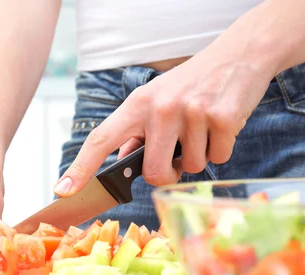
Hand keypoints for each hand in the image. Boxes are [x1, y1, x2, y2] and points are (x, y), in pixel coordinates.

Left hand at [53, 52, 273, 195]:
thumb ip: (138, 131)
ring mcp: (191, 113)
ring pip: (190, 168)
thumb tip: (124, 160)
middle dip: (167, 174)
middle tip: (177, 155)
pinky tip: (220, 124)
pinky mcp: (222, 118)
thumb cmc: (192, 83)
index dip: (80, 168)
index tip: (63, 190)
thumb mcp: (156, 99)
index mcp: (137, 104)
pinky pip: (217, 159)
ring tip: (202, 127)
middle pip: (154, 173)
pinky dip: (220, 149)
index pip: (101, 139)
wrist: (240, 54)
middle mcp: (160, 108)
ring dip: (198, 157)